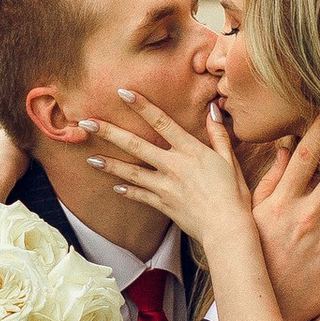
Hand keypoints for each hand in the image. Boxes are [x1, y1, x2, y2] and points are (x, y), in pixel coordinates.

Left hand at [80, 89, 254, 263]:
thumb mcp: (229, 159)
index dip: (142, 106)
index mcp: (190, 150)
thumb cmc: (233, 193)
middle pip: (136, 145)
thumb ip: (218, 133)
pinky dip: (128, 191)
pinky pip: (141, 195)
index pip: (161, 122)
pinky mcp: (163, 204)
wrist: (227, 228)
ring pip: (131, 172)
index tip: (123, 92)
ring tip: (89, 159)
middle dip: (109, 132)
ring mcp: (165, 186)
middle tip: (86, 123)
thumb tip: (213, 108)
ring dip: (109, 164)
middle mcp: (173, 165)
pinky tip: (115, 187)